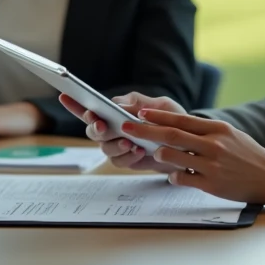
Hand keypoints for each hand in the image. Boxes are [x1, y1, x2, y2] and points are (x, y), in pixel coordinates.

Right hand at [58, 92, 184, 171]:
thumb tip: (119, 104)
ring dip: (114, 145)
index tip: (82, 108)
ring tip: (129, 141)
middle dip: (96, 129)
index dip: (76, 107)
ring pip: (105, 148)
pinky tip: (139, 151)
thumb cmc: (171, 119)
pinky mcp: (126, 160)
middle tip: (103, 126)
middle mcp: (111, 129)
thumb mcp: (160, 105)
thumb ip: (139, 103)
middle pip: (93, 131)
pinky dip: (128, 156)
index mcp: (115, 111)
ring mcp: (117, 146)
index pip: (89, 108)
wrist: (187, 142)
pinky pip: (120, 161)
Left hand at [120, 109, 264, 208]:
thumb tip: (178, 127)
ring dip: (159, 155)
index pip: (181, 119)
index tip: (140, 113)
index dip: (157, 116)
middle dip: (145, 130)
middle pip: (171, 135)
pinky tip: (175, 176)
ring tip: (155, 155)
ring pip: (173, 157)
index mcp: (217, 129)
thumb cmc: (249, 155)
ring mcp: (212, 165)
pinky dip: (174, 177)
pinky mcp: (212, 184)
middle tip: (126, 127)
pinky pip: (183, 178)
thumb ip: (205, 131)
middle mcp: (213, 144)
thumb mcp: (230, 134)